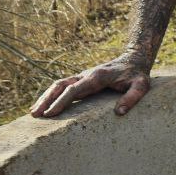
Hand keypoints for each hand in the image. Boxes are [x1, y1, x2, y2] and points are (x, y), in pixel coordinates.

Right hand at [30, 53, 150, 117]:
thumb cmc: (137, 74)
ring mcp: (83, 76)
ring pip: (59, 84)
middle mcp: (86, 74)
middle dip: (47, 100)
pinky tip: (45, 105)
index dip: (61, 101)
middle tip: (35, 115)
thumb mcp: (141, 85)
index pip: (74, 90)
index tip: (51, 114)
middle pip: (61, 85)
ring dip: (46, 97)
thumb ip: (132, 97)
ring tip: (34, 112)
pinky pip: (64, 86)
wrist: (134, 59)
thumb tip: (119, 112)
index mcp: (97, 77)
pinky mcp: (83, 79)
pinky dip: (52, 94)